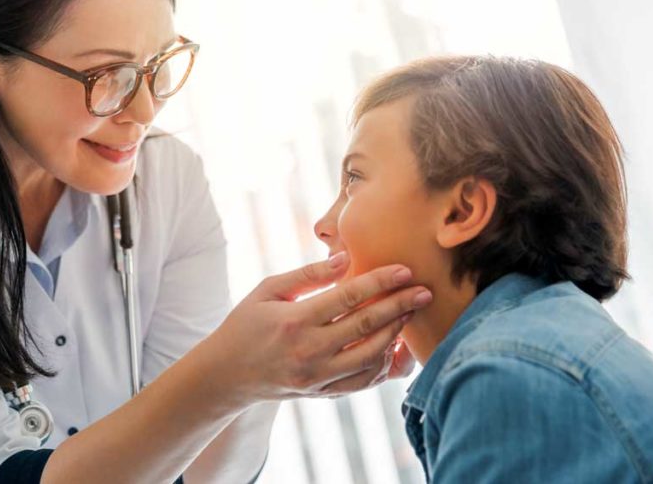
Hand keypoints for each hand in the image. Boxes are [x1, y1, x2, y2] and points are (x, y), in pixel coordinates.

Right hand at [207, 252, 432, 403]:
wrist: (226, 374)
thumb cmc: (246, 324)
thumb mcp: (267, 290)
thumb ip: (308, 276)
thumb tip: (347, 258)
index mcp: (294, 321)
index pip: (348, 298)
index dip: (380, 282)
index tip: (405, 270)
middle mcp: (308, 352)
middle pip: (366, 326)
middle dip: (400, 306)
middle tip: (425, 291)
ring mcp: (317, 377)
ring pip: (371, 357)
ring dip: (396, 335)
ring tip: (410, 314)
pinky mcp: (322, 393)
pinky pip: (363, 381)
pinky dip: (383, 365)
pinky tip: (394, 345)